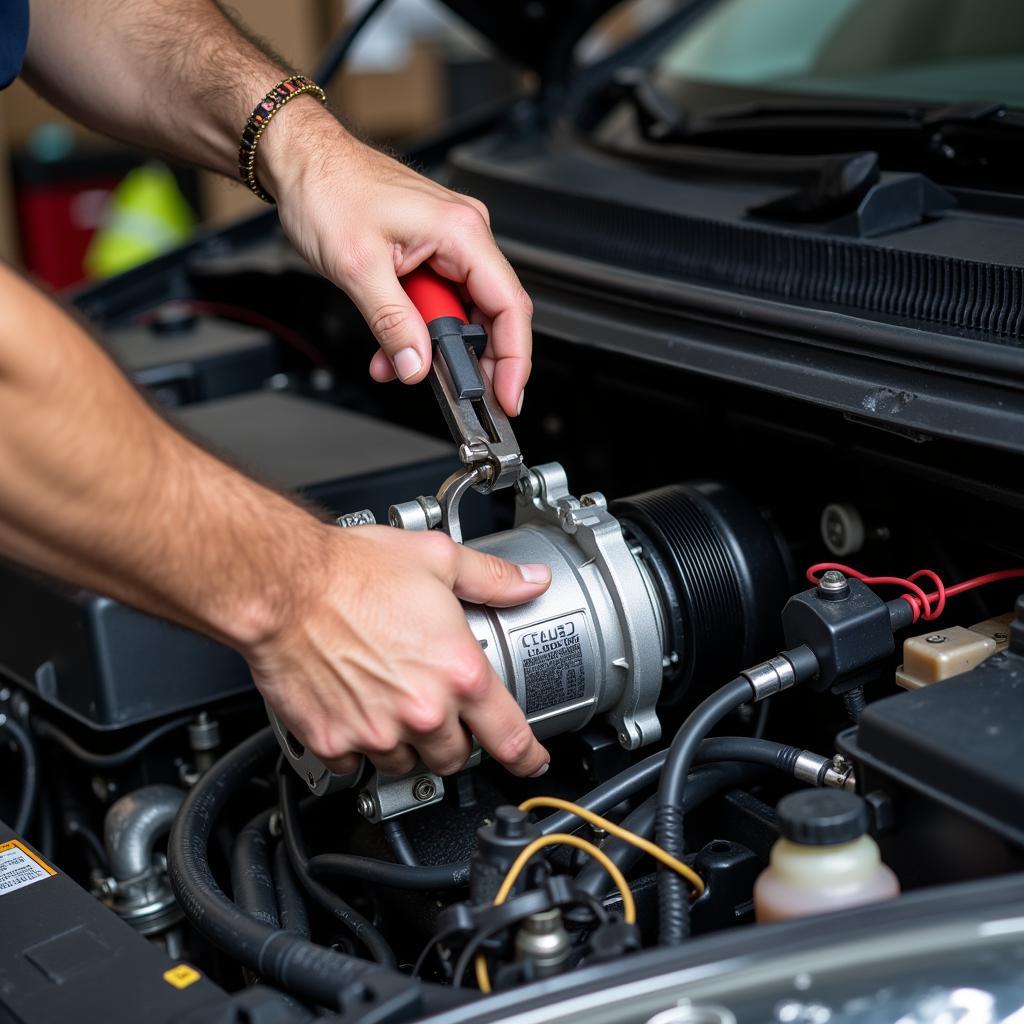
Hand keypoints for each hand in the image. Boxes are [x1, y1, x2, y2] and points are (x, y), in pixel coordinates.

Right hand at [245, 524, 551, 778]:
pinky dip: (358, 746)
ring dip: (407, 743)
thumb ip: (492, 578)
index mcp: (457, 671)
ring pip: (406, 764)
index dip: (527, 756)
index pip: (509, 736)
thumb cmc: (352, 572)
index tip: (530, 761)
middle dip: (454, 740)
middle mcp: (422, 710)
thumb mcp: (438, 560)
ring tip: (392, 702)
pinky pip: (355, 764)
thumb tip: (530, 582)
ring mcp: (376, 731)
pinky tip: (355, 710)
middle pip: (454, 757)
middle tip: (440, 711)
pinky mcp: (333, 741)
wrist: (284, 586)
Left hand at [261, 101, 531, 417]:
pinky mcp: (430, 251)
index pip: (509, 306)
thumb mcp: (357, 267)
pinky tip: (391, 345)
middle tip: (454, 393)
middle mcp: (464, 234)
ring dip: (431, 347)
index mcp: (461, 231)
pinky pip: (437, 301)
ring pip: (460, 313)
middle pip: (490, 314)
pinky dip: (416, 329)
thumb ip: (392, 323)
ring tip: (397, 363)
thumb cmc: (327, 188)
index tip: (507, 396)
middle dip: (468, 360)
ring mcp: (448, 243)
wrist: (301, 160)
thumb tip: (416, 364)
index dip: (514, 359)